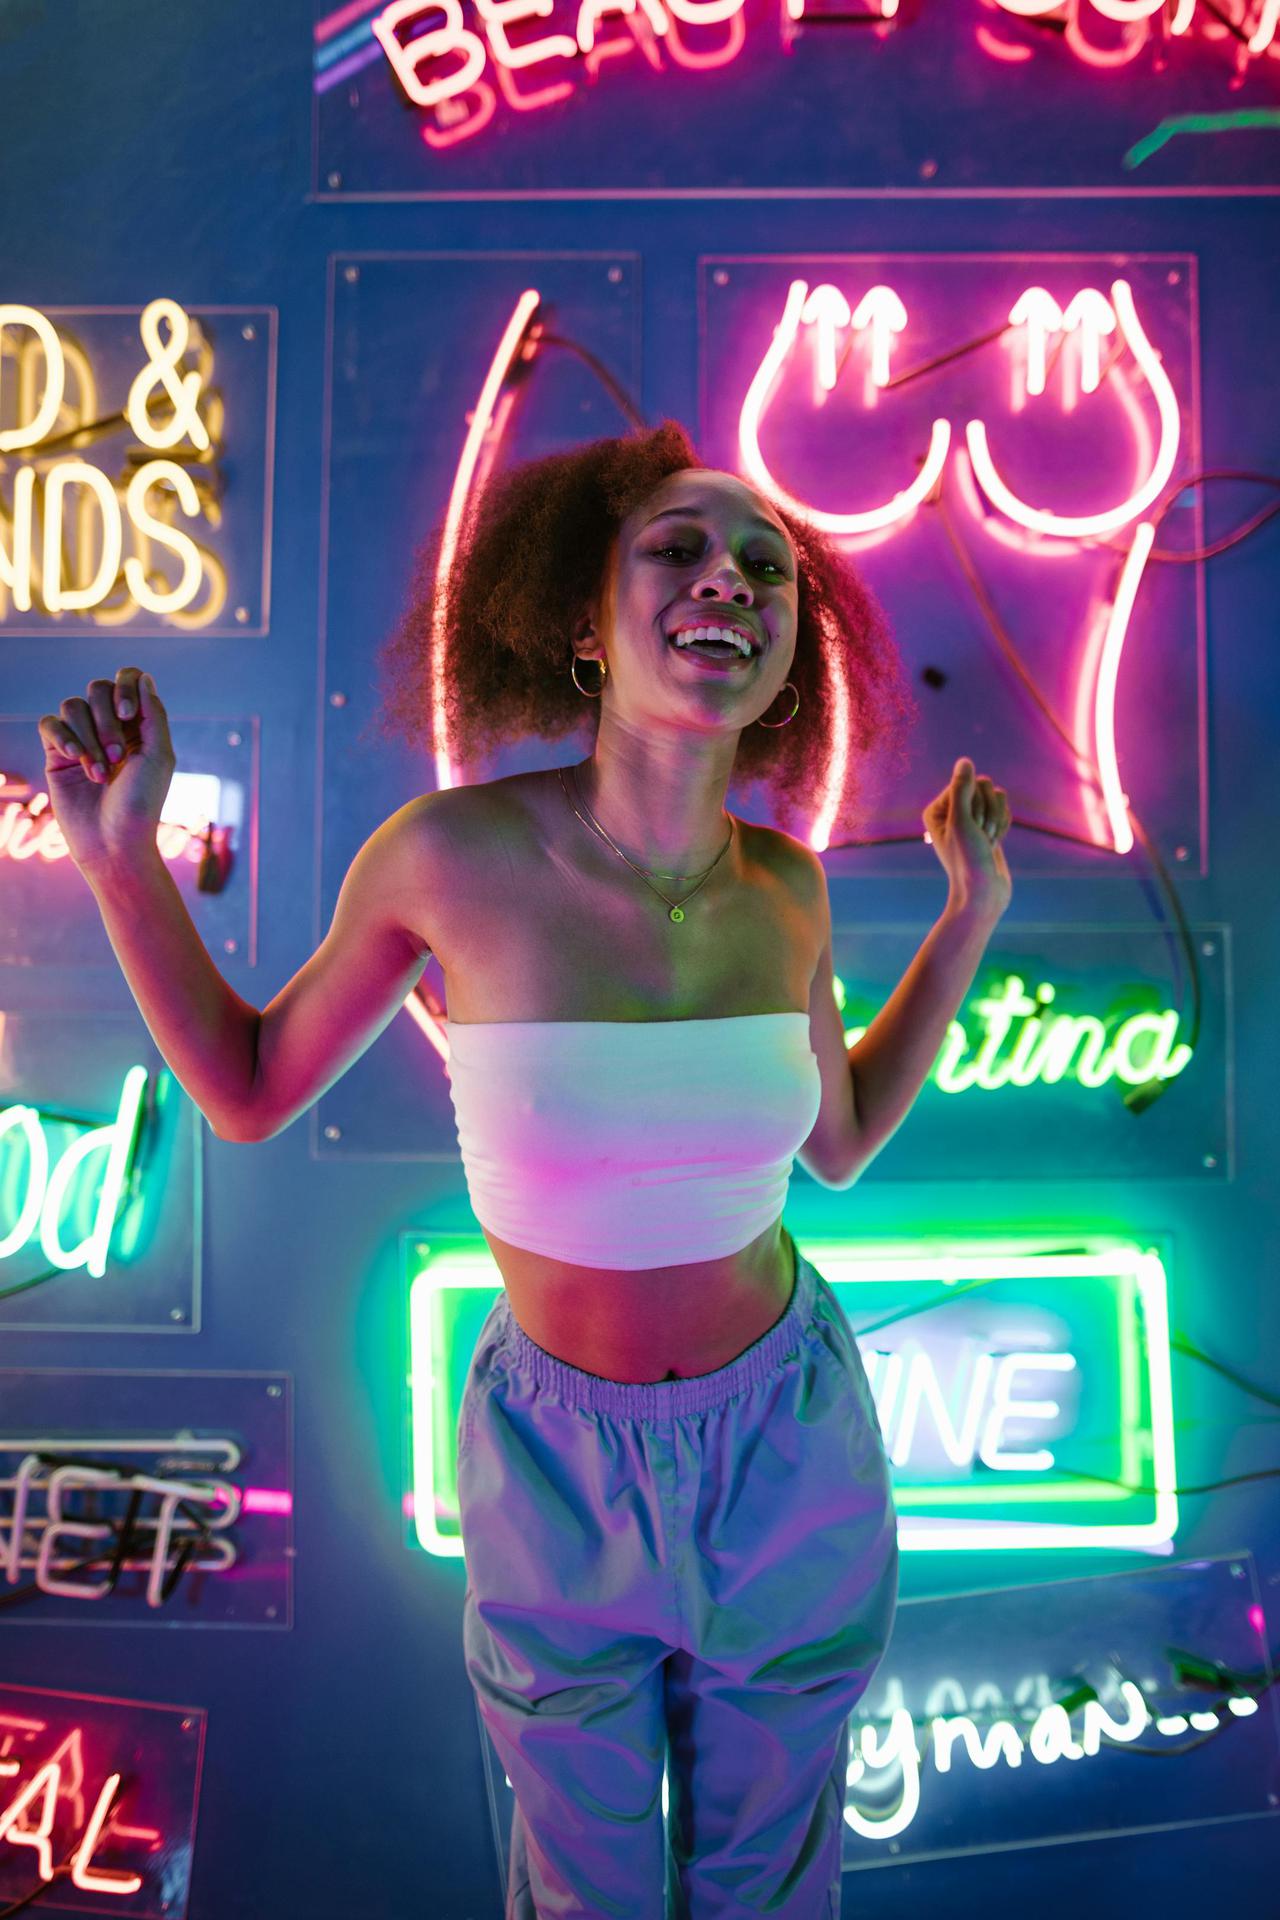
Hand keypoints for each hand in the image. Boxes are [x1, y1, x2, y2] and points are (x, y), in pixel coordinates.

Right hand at [38, 668, 175, 873]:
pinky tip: (74, 758)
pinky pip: (49, 724)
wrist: (113, 842)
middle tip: (118, 757)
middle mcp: (109, 727)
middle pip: (97, 689)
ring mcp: (82, 738)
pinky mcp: (57, 755)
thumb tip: (144, 677)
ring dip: (88, 738)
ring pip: (72, 705)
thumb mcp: (158, 755)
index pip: (127, 679)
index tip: (128, 715)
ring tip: (100, 773)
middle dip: (106, 721)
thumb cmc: (141, 803)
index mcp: (138, 724)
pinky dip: (62, 736)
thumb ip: (152, 713)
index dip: (124, 687)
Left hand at [922, 756, 1011, 919]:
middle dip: (988, 811)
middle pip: (983, 785)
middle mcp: (951, 810)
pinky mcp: (987, 824)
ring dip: (997, 818)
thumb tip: (964, 761)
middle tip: (980, 838)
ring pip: (996, 796)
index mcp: (937, 809)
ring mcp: (971, 817)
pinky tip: (995, 843)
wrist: (983, 893)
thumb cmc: (968, 860)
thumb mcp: (962, 822)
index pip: (967, 782)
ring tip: (988, 842)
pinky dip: (1004, 824)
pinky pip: (1003, 808)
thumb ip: (962, 790)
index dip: (975, 805)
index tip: (971, 830)